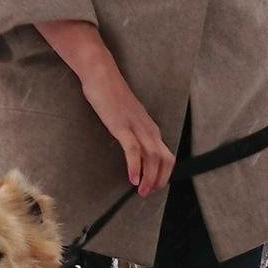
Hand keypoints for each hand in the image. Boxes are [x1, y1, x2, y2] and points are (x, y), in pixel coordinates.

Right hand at [35, 20, 174, 197]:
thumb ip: (133, 133)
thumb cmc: (110, 95)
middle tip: (148, 193)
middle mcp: (149, 128)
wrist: (100, 73)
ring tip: (141, 192)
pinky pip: (133, 150)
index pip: (166, 156)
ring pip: (152, 158)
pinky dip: (135, 166)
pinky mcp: (122, 126)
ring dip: (149, 178)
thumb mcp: (127, 118)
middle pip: (164, 160)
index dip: (163, 174)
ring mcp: (136, 127)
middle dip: (159, 180)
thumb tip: (132, 151)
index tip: (154, 186)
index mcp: (150, 128)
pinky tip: (132, 179)